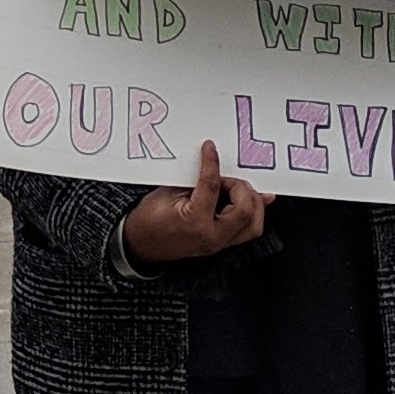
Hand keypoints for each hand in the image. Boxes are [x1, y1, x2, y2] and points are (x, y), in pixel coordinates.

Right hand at [119, 140, 272, 263]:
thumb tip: (213, 167)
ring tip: (238, 189)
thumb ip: (195, 181)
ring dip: (252, 202)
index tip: (210, 149)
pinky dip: (254, 212)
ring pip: (254, 223)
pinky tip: (253, 198)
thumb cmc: (149, 221)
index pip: (212, 186)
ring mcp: (219, 244)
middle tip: (224, 178)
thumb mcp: (168, 193)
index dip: (212, 163)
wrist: (140, 243)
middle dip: (239, 187)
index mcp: (196, 223)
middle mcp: (212, 237)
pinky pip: (248, 230)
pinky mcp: (222, 244)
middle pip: (245, 208)